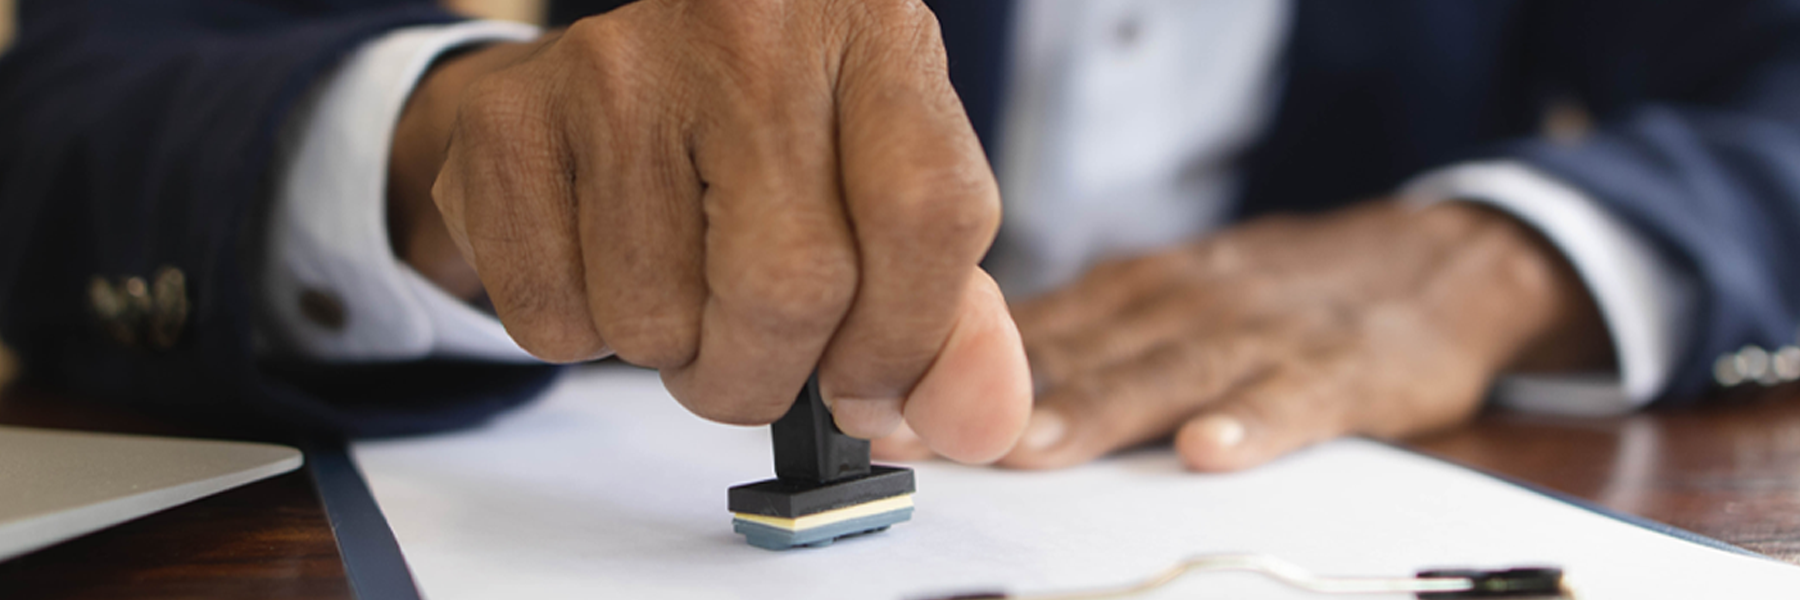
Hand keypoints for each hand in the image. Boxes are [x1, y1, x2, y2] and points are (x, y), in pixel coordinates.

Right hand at [387, 0, 1030, 462]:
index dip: (905, 340)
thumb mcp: (890, 196)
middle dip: (772, 376)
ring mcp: (617, 67)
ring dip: (675, 355)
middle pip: (790, 288)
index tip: (869, 383)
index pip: (926, 213)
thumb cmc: (776, 144)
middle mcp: (749, 28)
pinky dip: (584, 336)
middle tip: (758, 354)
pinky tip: (605, 254)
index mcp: (873, 30)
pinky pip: (556, 322)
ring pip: (659, 323)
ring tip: (680, 279)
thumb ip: (955, 318)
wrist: (619, 73)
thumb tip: (978, 427)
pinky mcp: (512, 122)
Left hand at [874, 201, 1610, 469]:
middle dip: (992, 396)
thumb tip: (965, 372)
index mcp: (1141, 289)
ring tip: (1032, 447)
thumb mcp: (1176, 294)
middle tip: (917, 432)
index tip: (875, 403)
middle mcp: (1188, 301)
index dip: (948, 368)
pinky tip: (1210, 450)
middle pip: (1082, 353)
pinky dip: (1253, 422)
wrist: (1435, 258)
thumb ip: (1087, 336)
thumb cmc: (1284, 291)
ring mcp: (1263, 334)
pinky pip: (1295, 398)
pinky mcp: (1344, 370)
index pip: (1032, 331)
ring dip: (1098, 410)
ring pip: (1170, 372)